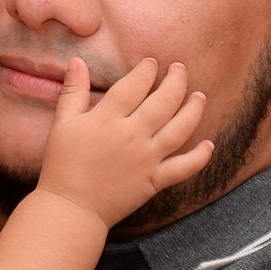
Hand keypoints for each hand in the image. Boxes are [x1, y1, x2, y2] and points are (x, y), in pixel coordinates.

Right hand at [36, 57, 212, 227]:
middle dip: (176, 80)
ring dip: (193, 110)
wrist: (71, 208)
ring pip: (180, 128)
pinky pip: (184, 167)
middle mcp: (132, 135)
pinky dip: (199, 157)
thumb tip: (77, 61)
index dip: (146, 70)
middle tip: (181, 69)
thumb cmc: (62, 165)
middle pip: (164, 101)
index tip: (153, 62)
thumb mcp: (62, 124)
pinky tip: (208, 144)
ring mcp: (147, 158)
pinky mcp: (154, 180)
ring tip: (200, 96)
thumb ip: (73, 91)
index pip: (134, 85)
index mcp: (107, 119)